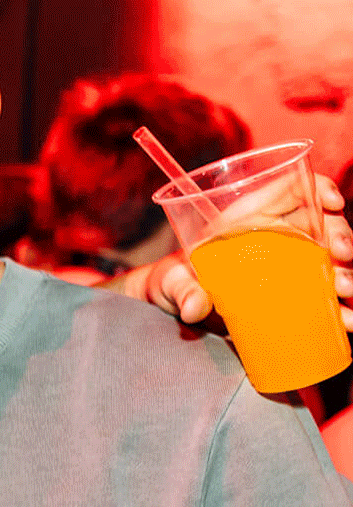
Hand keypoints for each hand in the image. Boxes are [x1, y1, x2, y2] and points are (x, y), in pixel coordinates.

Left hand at [130, 172, 352, 328]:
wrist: (174, 308)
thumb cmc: (174, 281)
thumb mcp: (172, 280)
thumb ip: (181, 288)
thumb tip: (193, 307)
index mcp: (250, 217)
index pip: (295, 187)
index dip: (319, 187)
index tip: (331, 202)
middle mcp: (277, 236)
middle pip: (324, 223)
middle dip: (341, 235)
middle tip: (340, 254)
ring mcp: (289, 264)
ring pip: (333, 259)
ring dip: (348, 272)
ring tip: (345, 290)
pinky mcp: (294, 292)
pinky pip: (327, 293)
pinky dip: (343, 306)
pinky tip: (348, 319)